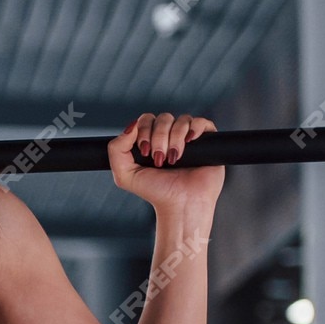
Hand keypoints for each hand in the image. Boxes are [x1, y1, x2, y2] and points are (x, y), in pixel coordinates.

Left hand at [108, 113, 224, 214]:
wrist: (180, 204)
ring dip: (175, 138)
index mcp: (151, 141)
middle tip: (159, 159)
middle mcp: (170, 137)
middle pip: (163, 118)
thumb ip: (116, 150)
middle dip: (159, 137)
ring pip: (181, 120)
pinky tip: (190, 141)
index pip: (146, 120)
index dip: (144, 130)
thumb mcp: (125, 174)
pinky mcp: (207, 142)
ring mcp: (189, 139)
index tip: (145, 151)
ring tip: (174, 159)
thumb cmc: (156, 192)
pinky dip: (195, 128)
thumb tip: (131, 126)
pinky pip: (202, 122)